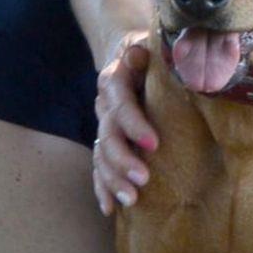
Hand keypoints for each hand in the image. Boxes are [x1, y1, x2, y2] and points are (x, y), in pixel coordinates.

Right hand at [92, 30, 158, 215]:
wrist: (131, 53)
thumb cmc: (152, 51)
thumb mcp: (152, 44)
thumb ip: (148, 50)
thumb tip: (140, 54)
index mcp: (115, 79)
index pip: (120, 104)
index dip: (134, 124)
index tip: (153, 144)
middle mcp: (104, 104)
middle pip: (107, 135)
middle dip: (124, 160)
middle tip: (143, 179)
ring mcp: (102, 124)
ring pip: (101, 155)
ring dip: (113, 179)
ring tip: (131, 199)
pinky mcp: (106, 140)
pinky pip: (99, 166)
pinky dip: (103, 187)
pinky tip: (110, 208)